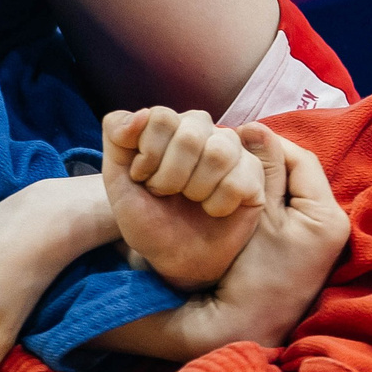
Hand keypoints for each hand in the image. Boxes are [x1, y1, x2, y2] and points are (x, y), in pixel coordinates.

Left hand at [101, 108, 263, 291]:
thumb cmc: (147, 217)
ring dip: (194, 190)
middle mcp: (204, 130)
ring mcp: (233, 152)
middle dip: (169, 176)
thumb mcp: (117, 179)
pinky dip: (216, 205)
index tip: (143, 178)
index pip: (161, 117)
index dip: (148, 154)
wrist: (173, 258)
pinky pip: (237, 182)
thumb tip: (141, 114)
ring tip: (190, 201)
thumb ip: (116, 137)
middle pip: (190, 135)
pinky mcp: (254, 177)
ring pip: (218, 154)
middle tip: (166, 194)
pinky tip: (211, 211)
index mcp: (171, 124)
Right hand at [206, 126, 351, 347]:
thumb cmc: (250, 274)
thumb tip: (257, 127)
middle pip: (297, 174)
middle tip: (230, 153)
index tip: (235, 139)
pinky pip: (283, 210)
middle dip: (265, 160)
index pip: (301, 160)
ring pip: (288, 191)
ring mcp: (317, 239)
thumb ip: (262, 171)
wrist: (242, 329)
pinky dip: (262, 199)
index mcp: (327, 216)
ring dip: (261, 179)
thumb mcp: (255, 217)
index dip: (268, 143)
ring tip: (230, 172)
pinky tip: (237, 198)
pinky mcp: (301, 249)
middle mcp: (331, 225)